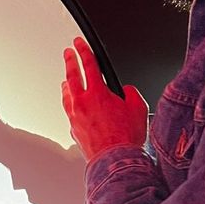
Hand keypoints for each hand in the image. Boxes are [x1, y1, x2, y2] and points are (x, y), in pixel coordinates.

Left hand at [62, 37, 147, 161]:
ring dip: (67, 83)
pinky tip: (71, 103)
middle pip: (73, 76)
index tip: (78, 43)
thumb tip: (125, 91)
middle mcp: (82, 103)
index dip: (84, 50)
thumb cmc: (126, 138)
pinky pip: (69, 110)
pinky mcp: (73, 129)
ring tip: (66, 78)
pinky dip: (69, 102)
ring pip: (67, 94)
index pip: (89, 65)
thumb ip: (130, 93)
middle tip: (68, 53)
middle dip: (70, 61)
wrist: (115, 161)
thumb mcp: (138, 108)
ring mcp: (75, 116)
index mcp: (98, 93)